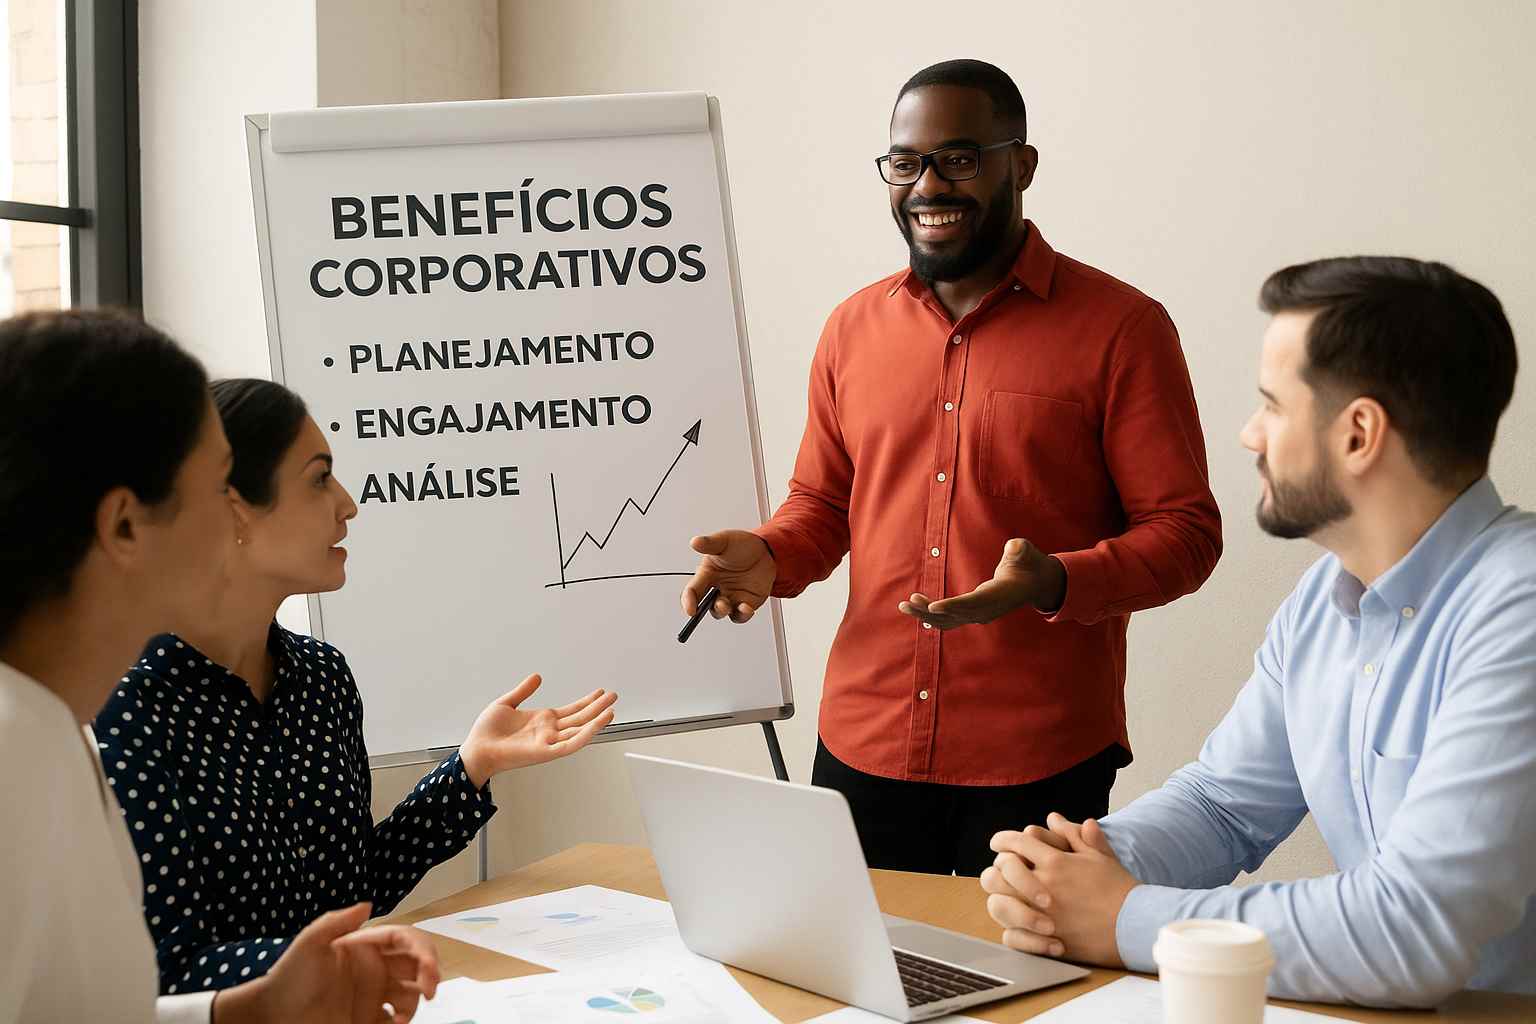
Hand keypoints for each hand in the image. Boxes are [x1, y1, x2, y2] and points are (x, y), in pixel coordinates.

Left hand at [214, 902, 439, 1023]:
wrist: (271, 1016)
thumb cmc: (290, 975)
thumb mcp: (309, 943)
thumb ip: (336, 922)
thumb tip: (368, 905)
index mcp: (367, 946)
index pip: (405, 940)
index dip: (422, 949)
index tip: (427, 968)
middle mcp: (376, 969)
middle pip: (416, 966)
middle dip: (430, 974)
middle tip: (430, 990)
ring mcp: (374, 996)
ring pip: (411, 994)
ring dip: (415, 1002)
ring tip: (402, 1017)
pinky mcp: (368, 1020)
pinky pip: (395, 1020)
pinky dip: (401, 1023)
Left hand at [460, 675, 617, 786]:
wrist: (476, 748)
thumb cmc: (486, 732)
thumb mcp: (506, 703)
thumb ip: (523, 691)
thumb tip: (537, 677)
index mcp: (542, 720)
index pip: (571, 710)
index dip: (586, 701)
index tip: (600, 692)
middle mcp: (549, 732)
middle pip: (580, 719)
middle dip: (597, 707)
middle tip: (613, 696)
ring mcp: (549, 742)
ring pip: (579, 731)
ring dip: (596, 720)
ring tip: (611, 709)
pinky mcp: (545, 752)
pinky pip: (571, 745)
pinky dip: (585, 735)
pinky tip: (597, 724)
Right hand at [682, 529, 776, 623]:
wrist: (765, 550)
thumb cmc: (741, 545)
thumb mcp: (724, 541)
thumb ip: (710, 544)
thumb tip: (695, 542)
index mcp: (706, 575)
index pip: (692, 590)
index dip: (688, 601)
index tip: (690, 610)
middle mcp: (716, 589)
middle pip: (704, 605)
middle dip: (704, 610)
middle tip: (708, 607)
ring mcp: (731, 597)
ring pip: (721, 612)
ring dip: (722, 612)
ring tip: (725, 606)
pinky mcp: (746, 603)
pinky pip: (741, 614)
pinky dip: (742, 614)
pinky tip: (746, 608)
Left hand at [898, 538, 1066, 629]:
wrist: (1034, 584)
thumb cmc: (1028, 564)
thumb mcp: (1027, 553)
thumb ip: (1020, 550)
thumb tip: (1014, 547)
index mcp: (1000, 595)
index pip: (974, 603)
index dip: (953, 606)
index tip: (933, 607)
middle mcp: (988, 610)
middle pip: (955, 614)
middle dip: (930, 611)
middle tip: (906, 604)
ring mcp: (980, 615)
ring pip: (950, 620)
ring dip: (926, 615)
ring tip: (904, 605)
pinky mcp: (974, 614)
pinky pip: (951, 619)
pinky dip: (933, 616)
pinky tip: (916, 608)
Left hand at [980, 814, 1136, 966]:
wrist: (1135, 926)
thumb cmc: (1119, 889)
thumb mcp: (1098, 856)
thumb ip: (1073, 835)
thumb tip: (1054, 818)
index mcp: (1055, 862)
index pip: (1016, 842)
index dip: (1002, 840)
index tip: (998, 843)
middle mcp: (1043, 886)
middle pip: (999, 870)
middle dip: (996, 868)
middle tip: (1000, 870)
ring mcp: (1040, 914)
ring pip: (998, 903)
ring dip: (1000, 898)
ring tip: (1007, 897)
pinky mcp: (1044, 940)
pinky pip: (1011, 935)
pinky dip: (1012, 931)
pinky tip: (1018, 926)